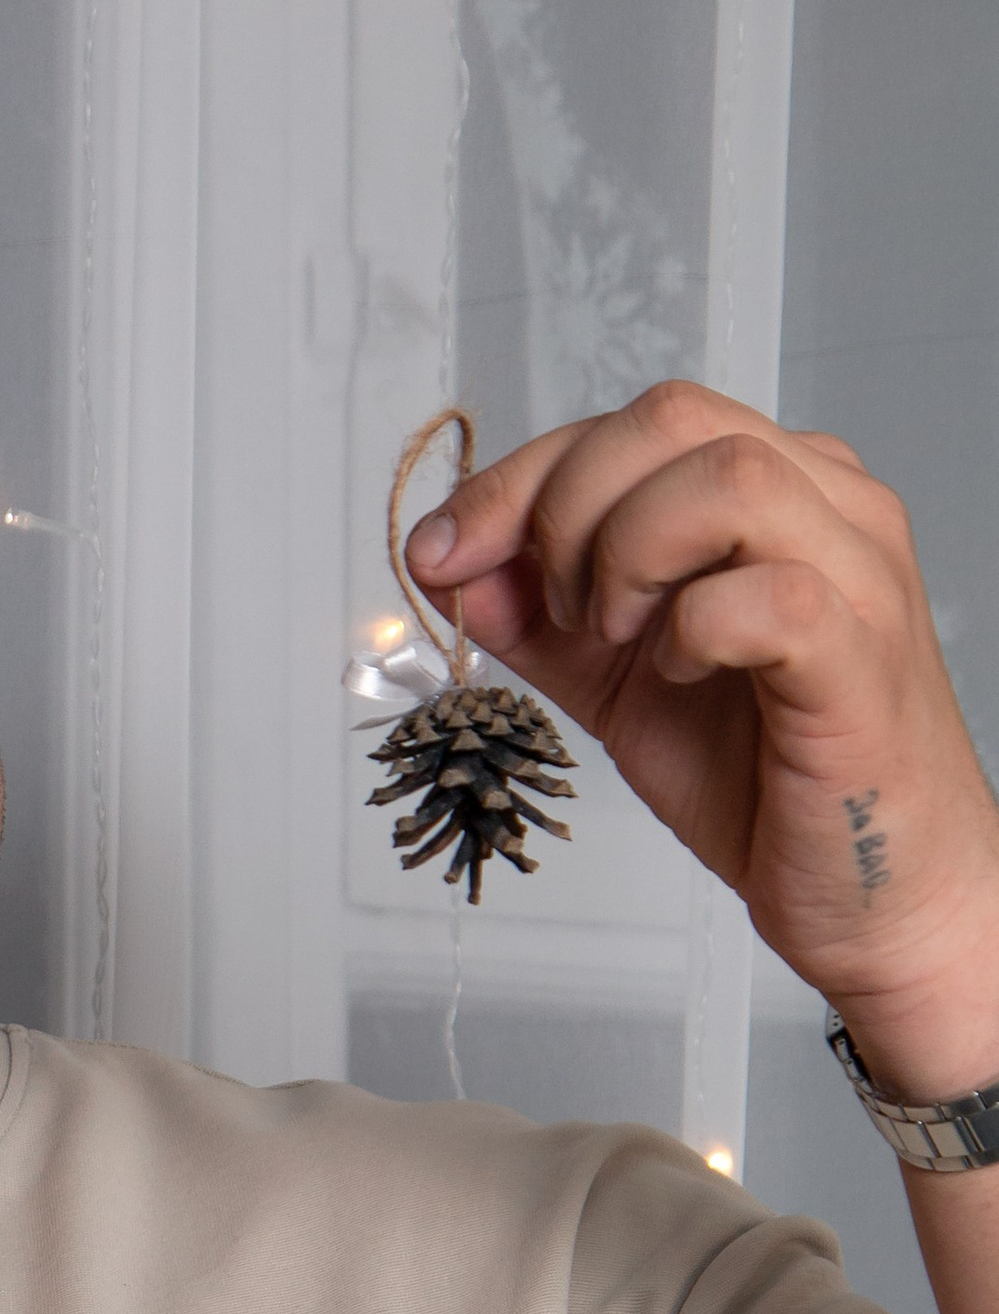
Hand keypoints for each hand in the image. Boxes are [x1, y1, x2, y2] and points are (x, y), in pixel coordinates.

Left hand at [411, 380, 998, 1096]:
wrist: (868, 895)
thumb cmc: (770, 782)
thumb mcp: (618, 685)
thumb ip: (541, 620)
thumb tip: (453, 564)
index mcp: (776, 494)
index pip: (635, 422)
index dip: (519, 478)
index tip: (444, 551)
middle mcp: (828, 508)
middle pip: (671, 418)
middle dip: (565, 511)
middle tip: (560, 614)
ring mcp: (857, 574)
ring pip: (726, 477)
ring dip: (629, 556)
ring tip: (620, 642)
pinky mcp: (861, 655)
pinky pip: (770, 594)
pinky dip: (693, 630)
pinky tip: (682, 676)